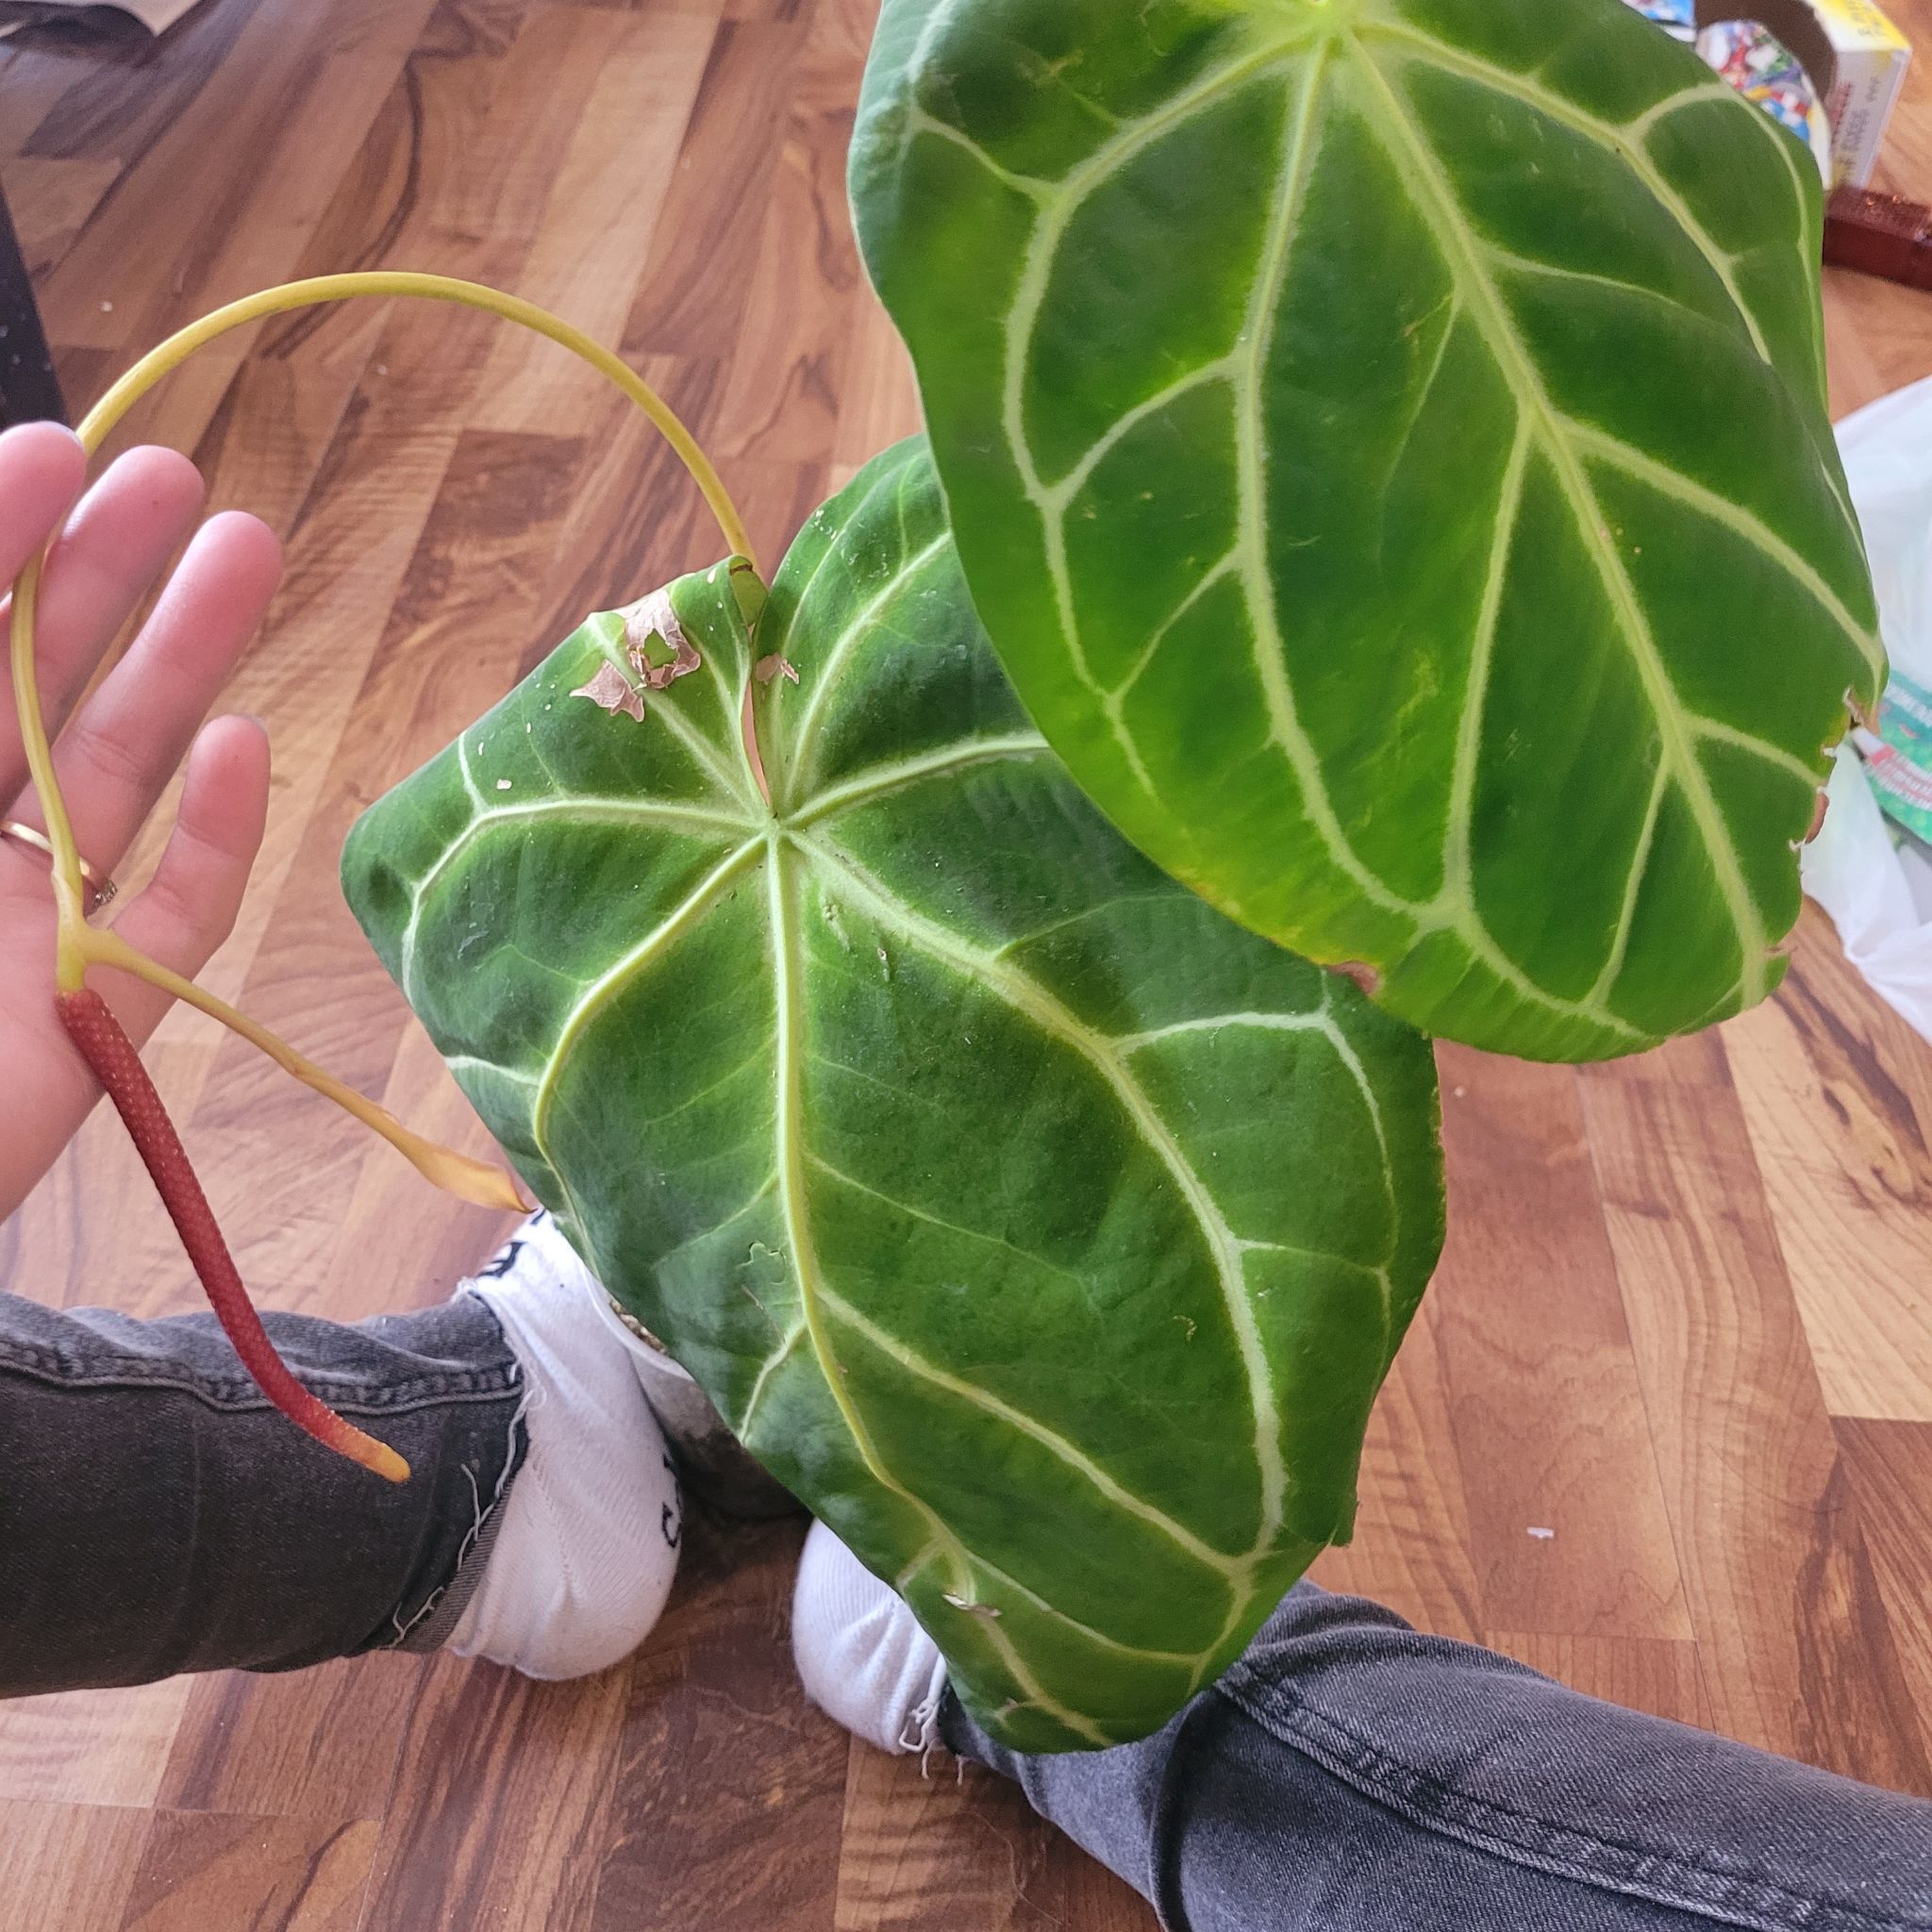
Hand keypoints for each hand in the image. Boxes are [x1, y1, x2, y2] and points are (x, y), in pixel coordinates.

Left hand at [0, 421, 281, 1220]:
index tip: (58, 453)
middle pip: (32, 685)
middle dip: (105, 577)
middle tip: (186, 485)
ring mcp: (20, 920)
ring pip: (117, 774)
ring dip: (186, 666)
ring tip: (253, 558)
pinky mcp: (96, 1005)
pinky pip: (176, 909)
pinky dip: (219, 831)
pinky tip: (249, 748)